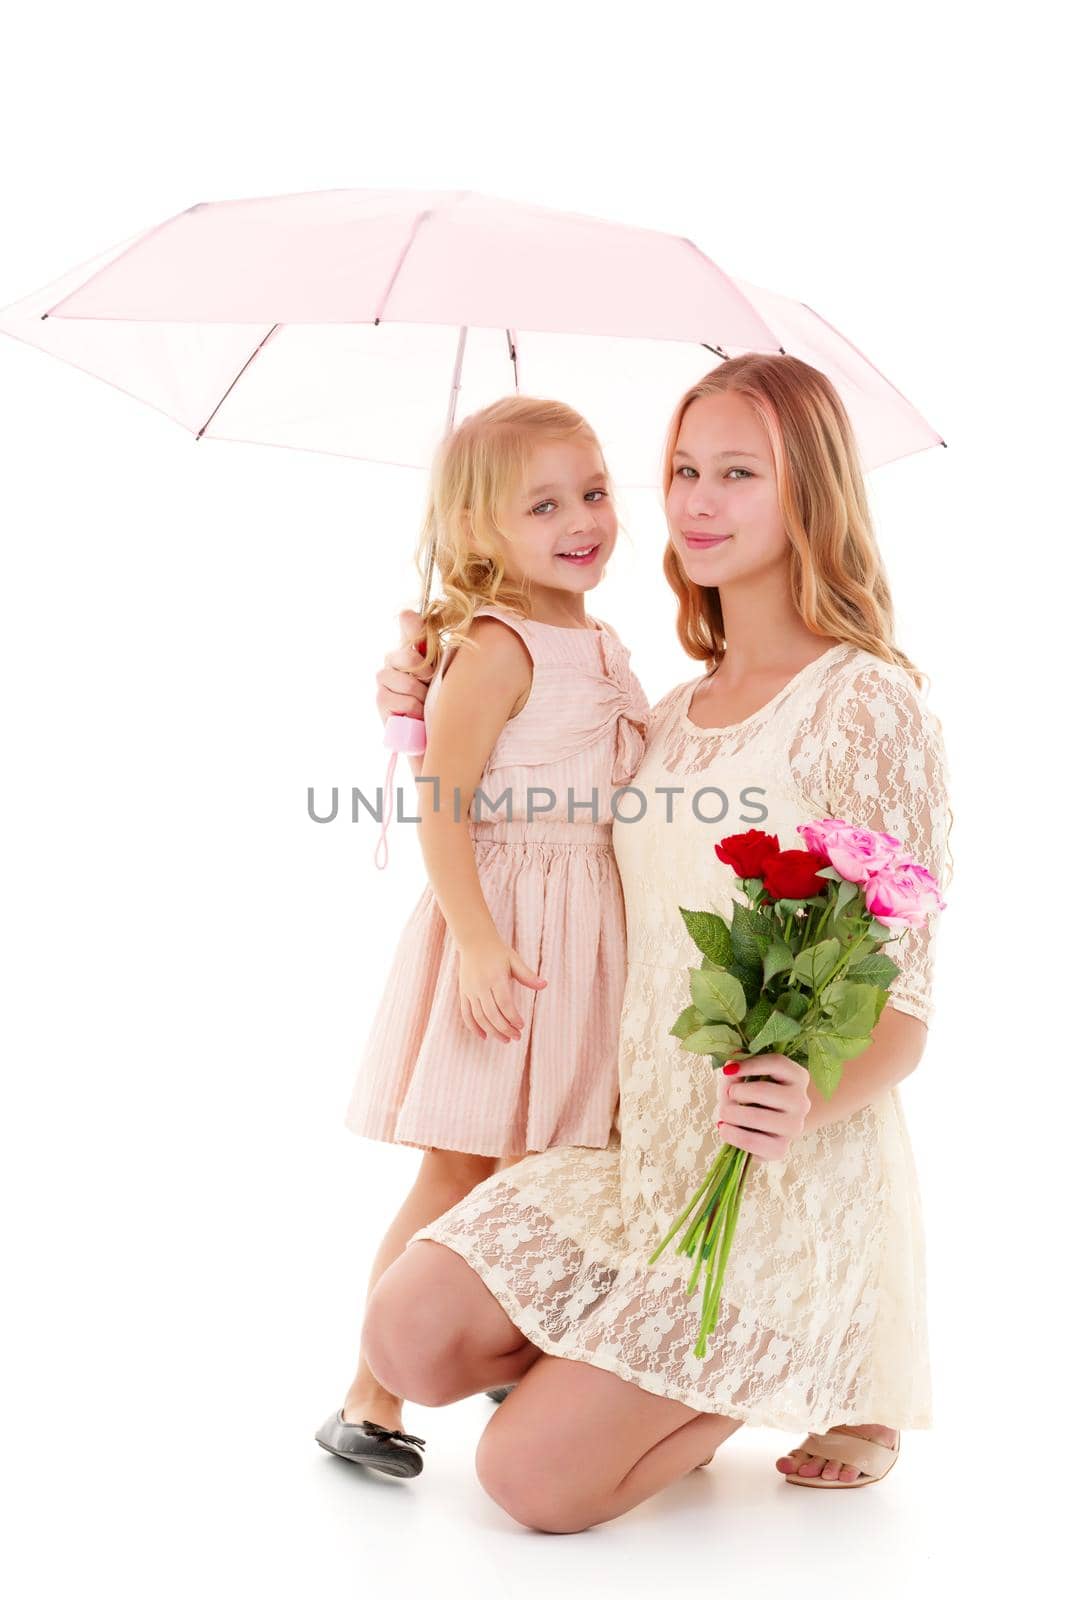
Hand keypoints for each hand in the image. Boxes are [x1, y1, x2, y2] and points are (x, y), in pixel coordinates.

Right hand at [375, 608, 433, 725]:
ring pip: (406, 682)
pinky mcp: (380, 699)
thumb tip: (409, 614)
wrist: (429, 728)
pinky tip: (416, 714)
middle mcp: (393, 658)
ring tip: (424, 703)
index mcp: (410, 645)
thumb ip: (431, 646)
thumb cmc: (436, 696)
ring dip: (421, 696)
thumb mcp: (440, 669)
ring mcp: (384, 678)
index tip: (426, 638)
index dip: (416, 627)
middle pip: (408, 655)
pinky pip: (403, 701)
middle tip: (430, 685)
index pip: (408, 621)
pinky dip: (415, 710)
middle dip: (426, 673)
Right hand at [458, 934, 547, 1042]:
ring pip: (479, 1017)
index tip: (521, 1026)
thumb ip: (527, 975)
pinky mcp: (463, 993)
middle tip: (516, 1037)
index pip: (504, 1003)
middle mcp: (481, 986)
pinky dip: (474, 1027)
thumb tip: (544, 985)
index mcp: (495, 978)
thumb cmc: (497, 951)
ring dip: (492, 1031)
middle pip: (492, 1014)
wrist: (474, 941)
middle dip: (504, 1029)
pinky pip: (466, 1014)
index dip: (513, 1017)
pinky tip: (484, 1036)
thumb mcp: (514, 960)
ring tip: (505, 1039)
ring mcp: (470, 990)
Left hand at [715, 1053, 810, 1162]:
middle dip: (737, 1092)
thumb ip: (738, 1071)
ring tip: (722, 1113)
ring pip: (758, 1117)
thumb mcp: (746, 1078)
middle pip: (764, 1091)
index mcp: (797, 1077)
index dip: (750, 1064)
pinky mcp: (781, 1148)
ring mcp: (794, 1127)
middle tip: (726, 1095)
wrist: (766, 1128)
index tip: (728, 1069)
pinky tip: (724, 1129)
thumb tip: (730, 1067)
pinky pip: (754, 1142)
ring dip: (732, 1113)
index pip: (777, 1063)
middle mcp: (801, 1102)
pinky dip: (733, 1134)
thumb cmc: (753, 1096)